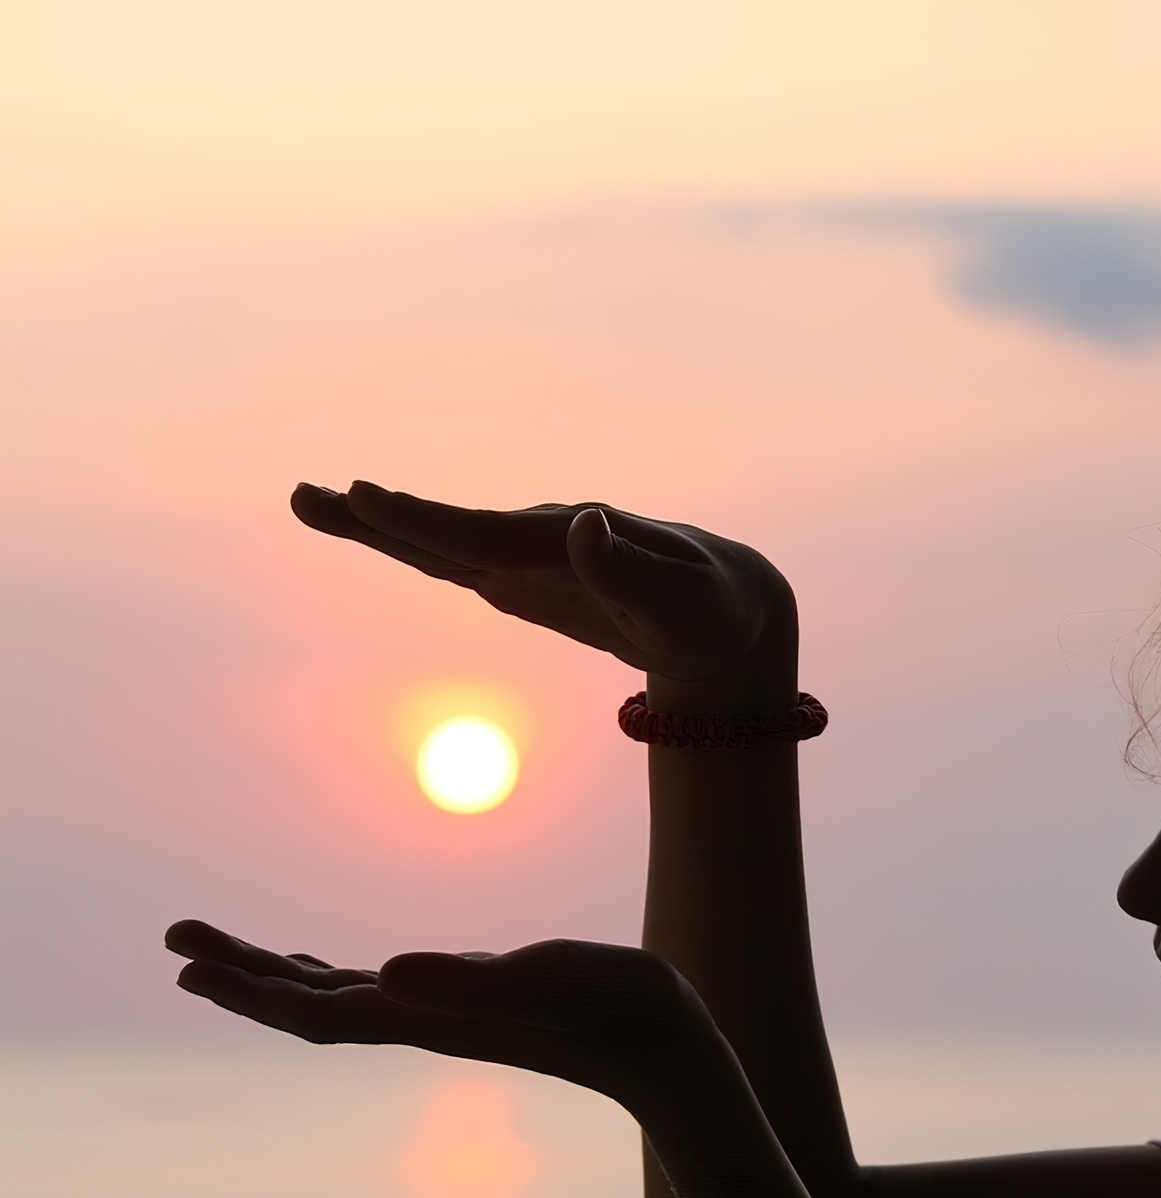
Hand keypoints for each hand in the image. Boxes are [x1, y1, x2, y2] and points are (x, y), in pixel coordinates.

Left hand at [167, 918, 881, 1197]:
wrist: (671, 1049)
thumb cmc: (622, 1007)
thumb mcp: (550, 977)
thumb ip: (469, 978)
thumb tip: (381, 972)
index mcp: (432, 1016)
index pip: (318, 1010)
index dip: (251, 988)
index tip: (185, 962)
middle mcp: (426, 1020)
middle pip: (311, 1004)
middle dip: (242, 973)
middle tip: (175, 937)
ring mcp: (448, 1015)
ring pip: (340, 997)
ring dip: (277, 972)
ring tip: (220, 950)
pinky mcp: (474, 1004)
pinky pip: (384, 991)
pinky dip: (338, 975)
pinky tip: (335, 966)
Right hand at [291, 482, 796, 709]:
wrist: (727, 611)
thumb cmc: (713, 612)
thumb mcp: (686, 606)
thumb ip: (633, 574)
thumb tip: (582, 525)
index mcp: (578, 540)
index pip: (492, 536)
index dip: (430, 523)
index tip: (370, 498)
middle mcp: (546, 537)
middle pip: (452, 531)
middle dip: (384, 518)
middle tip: (307, 497)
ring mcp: (530, 556)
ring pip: (444, 543)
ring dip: (380, 525)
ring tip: (310, 503)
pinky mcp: (524, 578)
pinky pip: (456, 561)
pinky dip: (412, 546)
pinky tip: (372, 530)